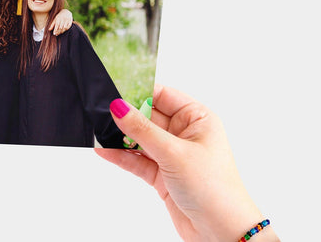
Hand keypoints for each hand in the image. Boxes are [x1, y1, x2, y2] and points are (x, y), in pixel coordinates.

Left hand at [49, 8, 72, 35]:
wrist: (66, 11)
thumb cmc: (59, 16)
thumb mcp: (55, 19)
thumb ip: (52, 24)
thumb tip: (49, 29)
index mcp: (58, 18)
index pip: (57, 25)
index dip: (55, 30)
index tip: (54, 33)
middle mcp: (63, 19)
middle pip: (61, 27)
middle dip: (58, 31)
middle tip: (56, 34)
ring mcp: (67, 20)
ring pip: (65, 27)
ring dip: (62, 31)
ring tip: (59, 33)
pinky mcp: (70, 21)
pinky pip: (68, 26)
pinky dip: (66, 29)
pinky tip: (63, 31)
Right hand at [95, 85, 278, 241]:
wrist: (222, 233)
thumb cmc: (215, 189)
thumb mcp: (174, 153)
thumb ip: (143, 129)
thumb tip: (119, 106)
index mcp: (197, 119)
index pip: (163, 95)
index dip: (139, 92)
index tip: (115, 92)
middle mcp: (185, 134)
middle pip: (148, 116)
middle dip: (126, 116)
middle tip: (102, 113)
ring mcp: (172, 154)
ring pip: (140, 139)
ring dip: (121, 137)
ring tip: (99, 131)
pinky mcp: (162, 174)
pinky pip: (137, 159)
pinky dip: (121, 155)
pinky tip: (104, 150)